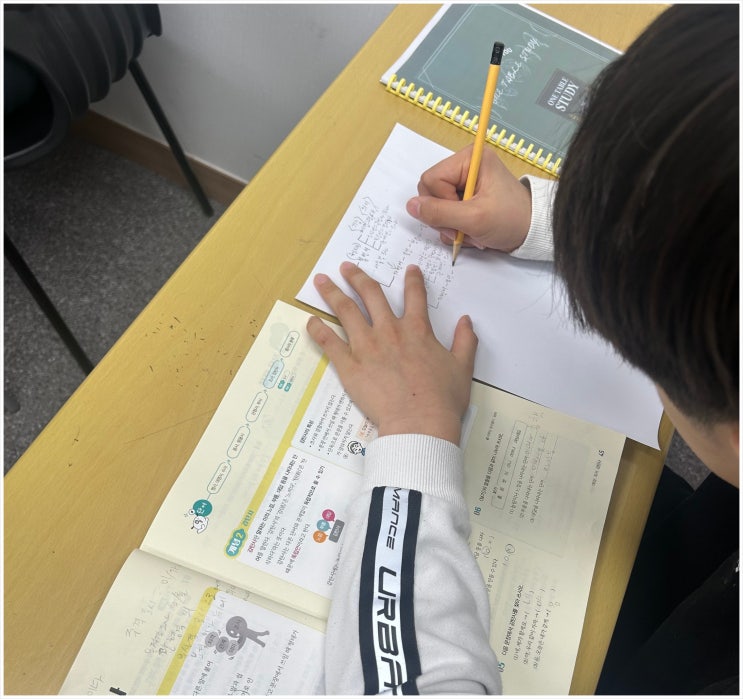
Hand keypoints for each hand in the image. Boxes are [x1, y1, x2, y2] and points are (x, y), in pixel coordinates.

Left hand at [306, 262, 477, 444]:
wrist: (419, 422)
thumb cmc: (442, 399)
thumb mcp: (462, 368)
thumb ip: (465, 341)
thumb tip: (467, 321)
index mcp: (417, 330)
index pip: (415, 296)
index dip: (413, 280)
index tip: (409, 269)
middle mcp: (389, 331)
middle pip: (371, 294)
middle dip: (358, 277)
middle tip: (347, 267)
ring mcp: (366, 346)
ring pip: (346, 311)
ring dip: (332, 292)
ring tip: (321, 281)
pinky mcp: (349, 365)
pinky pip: (329, 342)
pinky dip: (318, 329)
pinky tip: (310, 320)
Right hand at [406, 145, 531, 252]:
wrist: (532, 233)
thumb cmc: (511, 219)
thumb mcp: (474, 218)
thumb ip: (440, 212)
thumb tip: (411, 206)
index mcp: (469, 159)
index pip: (431, 179)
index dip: (440, 202)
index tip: (461, 214)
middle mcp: (465, 167)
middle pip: (430, 192)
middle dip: (444, 216)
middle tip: (464, 228)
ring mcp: (465, 183)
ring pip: (436, 206)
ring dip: (451, 225)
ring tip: (472, 232)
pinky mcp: (466, 198)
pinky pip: (446, 213)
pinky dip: (456, 227)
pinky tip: (473, 232)